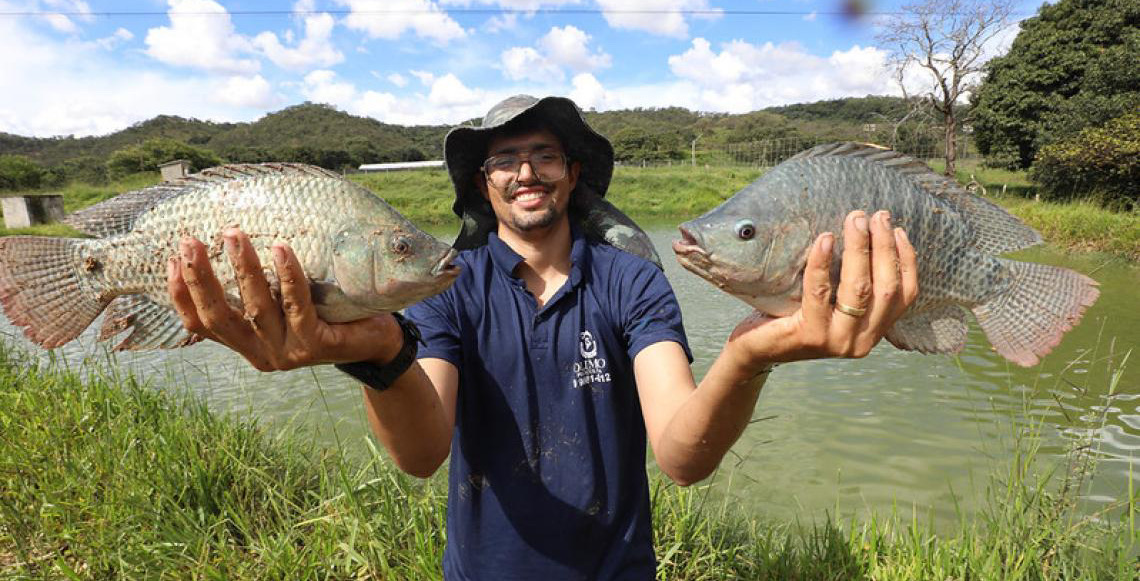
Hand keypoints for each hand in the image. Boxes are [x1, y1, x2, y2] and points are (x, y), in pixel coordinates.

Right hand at [167, 228, 401, 371]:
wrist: (378, 344)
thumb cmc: (328, 316)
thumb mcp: (285, 306)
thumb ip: (261, 292)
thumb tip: (227, 243)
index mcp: (249, 346)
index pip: (202, 326)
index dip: (181, 295)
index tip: (170, 261)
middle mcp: (263, 354)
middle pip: (219, 317)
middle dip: (200, 278)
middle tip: (189, 241)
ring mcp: (289, 353)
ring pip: (256, 309)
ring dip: (242, 269)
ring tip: (231, 234)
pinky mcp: (316, 345)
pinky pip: (297, 305)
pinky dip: (287, 276)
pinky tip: (281, 250)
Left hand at [725, 210, 918, 371]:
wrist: (756, 348)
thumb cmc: (793, 315)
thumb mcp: (831, 301)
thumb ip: (851, 281)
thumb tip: (865, 229)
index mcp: (873, 330)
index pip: (905, 295)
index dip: (905, 260)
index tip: (897, 229)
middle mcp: (862, 340)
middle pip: (886, 289)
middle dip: (884, 247)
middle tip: (876, 216)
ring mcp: (838, 340)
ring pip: (859, 289)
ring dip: (860, 249)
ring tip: (855, 220)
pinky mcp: (811, 336)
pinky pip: (820, 293)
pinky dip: (823, 263)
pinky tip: (825, 240)